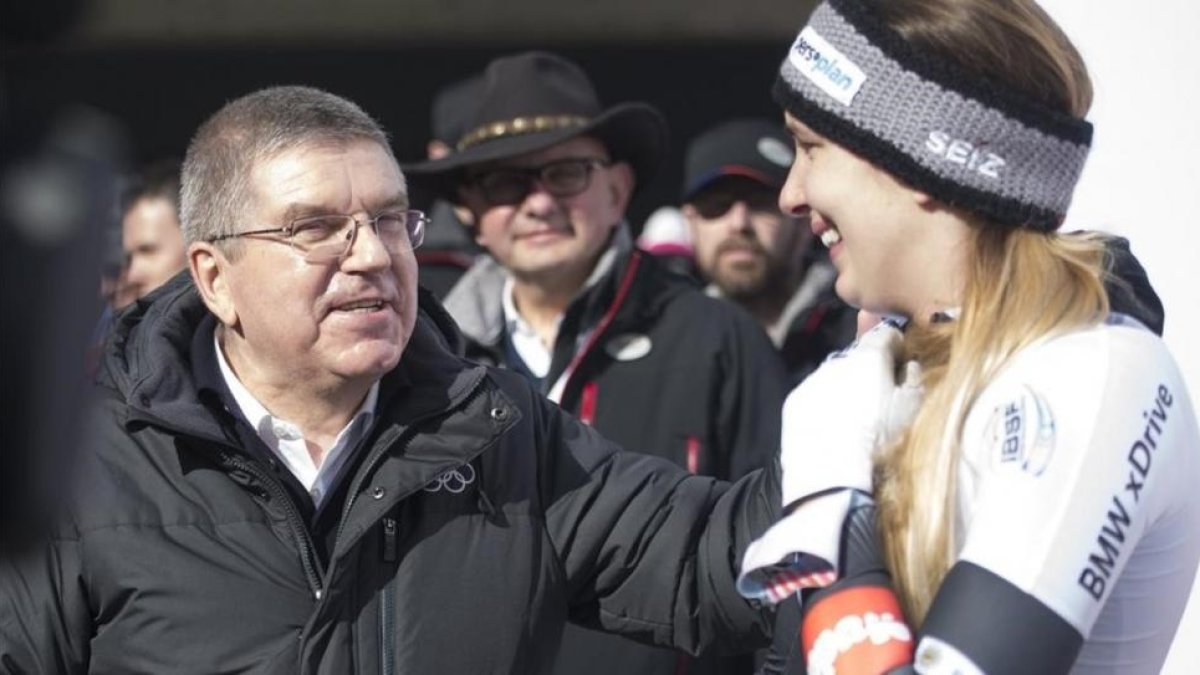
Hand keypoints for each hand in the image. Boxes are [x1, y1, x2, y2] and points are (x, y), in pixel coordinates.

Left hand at [780, 321, 921, 507]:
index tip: (902, 362)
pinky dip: (825, 405)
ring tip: (856, 420)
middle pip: (858, 357)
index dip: (896, 347)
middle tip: (880, 398)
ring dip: (846, 388)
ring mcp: (811, 382)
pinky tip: (834, 429)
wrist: (833, 485)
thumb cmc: (884, 448)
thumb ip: (914, 379)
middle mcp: (836, 363)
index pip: (885, 334)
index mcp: (869, 359)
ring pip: (835, 376)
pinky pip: (815, 395)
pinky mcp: (793, 403)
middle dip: (870, 370)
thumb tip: (909, 365)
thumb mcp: (915, 411)